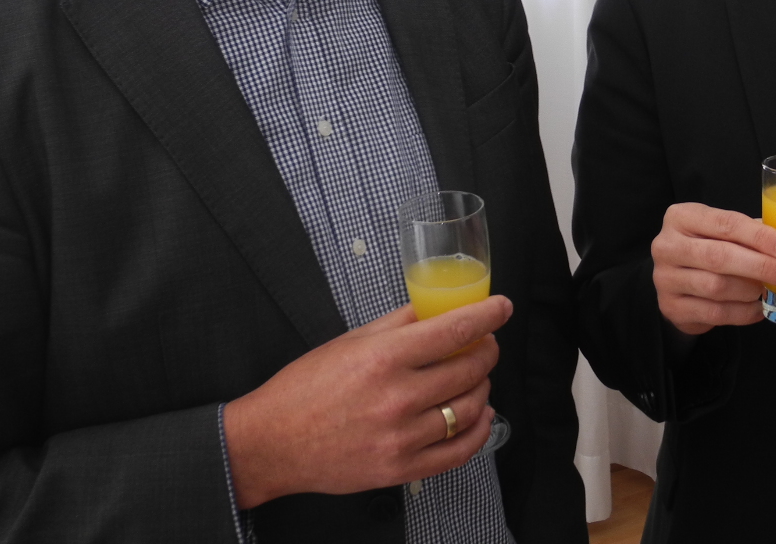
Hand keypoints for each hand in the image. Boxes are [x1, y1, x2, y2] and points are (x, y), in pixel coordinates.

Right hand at [223, 295, 510, 506]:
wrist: (273, 442)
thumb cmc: (305, 388)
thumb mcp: (350, 341)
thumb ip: (398, 324)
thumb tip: (436, 308)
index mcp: (383, 357)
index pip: (453, 330)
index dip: (487, 315)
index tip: (502, 307)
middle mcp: (396, 397)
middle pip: (468, 368)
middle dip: (487, 350)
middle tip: (485, 343)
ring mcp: (401, 437)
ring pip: (469, 408)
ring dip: (483, 387)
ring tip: (475, 377)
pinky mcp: (401, 469)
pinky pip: (459, 451)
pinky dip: (479, 430)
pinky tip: (479, 415)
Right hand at [651, 202, 775, 335]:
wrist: (676, 280)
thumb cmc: (707, 247)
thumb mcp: (722, 232)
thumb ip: (750, 233)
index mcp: (681, 216)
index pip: (726, 223)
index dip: (762, 237)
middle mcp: (667, 245)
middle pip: (721, 256)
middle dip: (764, 267)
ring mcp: (665, 278)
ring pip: (717, 287)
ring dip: (752, 290)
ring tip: (772, 290)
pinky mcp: (671, 307)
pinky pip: (715, 313)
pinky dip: (743, 313)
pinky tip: (758, 308)